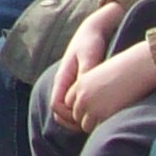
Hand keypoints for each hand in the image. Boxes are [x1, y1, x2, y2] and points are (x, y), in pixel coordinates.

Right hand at [48, 3, 125, 128]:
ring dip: (78, 118)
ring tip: (96, 121)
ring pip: (67, 110)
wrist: (92, 29)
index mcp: (62, 78)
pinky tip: (99, 111)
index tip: (85, 119)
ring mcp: (70, 85)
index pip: (56, 106)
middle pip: (59, 112)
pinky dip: (84, 111)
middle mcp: (63, 84)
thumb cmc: (91, 41)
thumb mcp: (89, 55)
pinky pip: (76, 104)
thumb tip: (84, 89)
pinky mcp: (78, 85)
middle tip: (92, 125)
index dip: (68, 117)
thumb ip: (86, 72)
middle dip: (72, 122)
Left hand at [64, 40, 155, 132]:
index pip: (69, 102)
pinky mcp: (103, 115)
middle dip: (86, 117)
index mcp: (80, 84)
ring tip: (107, 120)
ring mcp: (91, 107)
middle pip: (76, 115)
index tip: (91, 108)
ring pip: (84, 125)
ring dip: (94, 125)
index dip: (80, 107)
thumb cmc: (125, 70)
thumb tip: (94, 98)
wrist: (137, 69)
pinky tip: (112, 121)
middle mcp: (82, 96)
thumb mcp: (101, 75)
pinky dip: (102, 128)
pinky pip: (96, 128)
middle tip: (101, 116)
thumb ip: (92, 87)